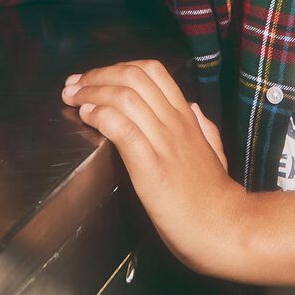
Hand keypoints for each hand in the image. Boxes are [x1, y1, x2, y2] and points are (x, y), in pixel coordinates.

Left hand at [62, 59, 244, 278]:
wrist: (222, 227)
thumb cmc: (214, 197)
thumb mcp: (214, 152)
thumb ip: (204, 128)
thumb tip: (193, 108)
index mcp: (187, 117)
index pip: (151, 71)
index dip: (117, 67)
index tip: (95, 78)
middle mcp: (175, 122)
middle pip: (132, 76)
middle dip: (97, 75)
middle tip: (74, 85)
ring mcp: (163, 142)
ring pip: (124, 97)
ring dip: (91, 92)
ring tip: (72, 99)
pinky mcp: (150, 165)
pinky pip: (122, 127)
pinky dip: (100, 116)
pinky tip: (86, 117)